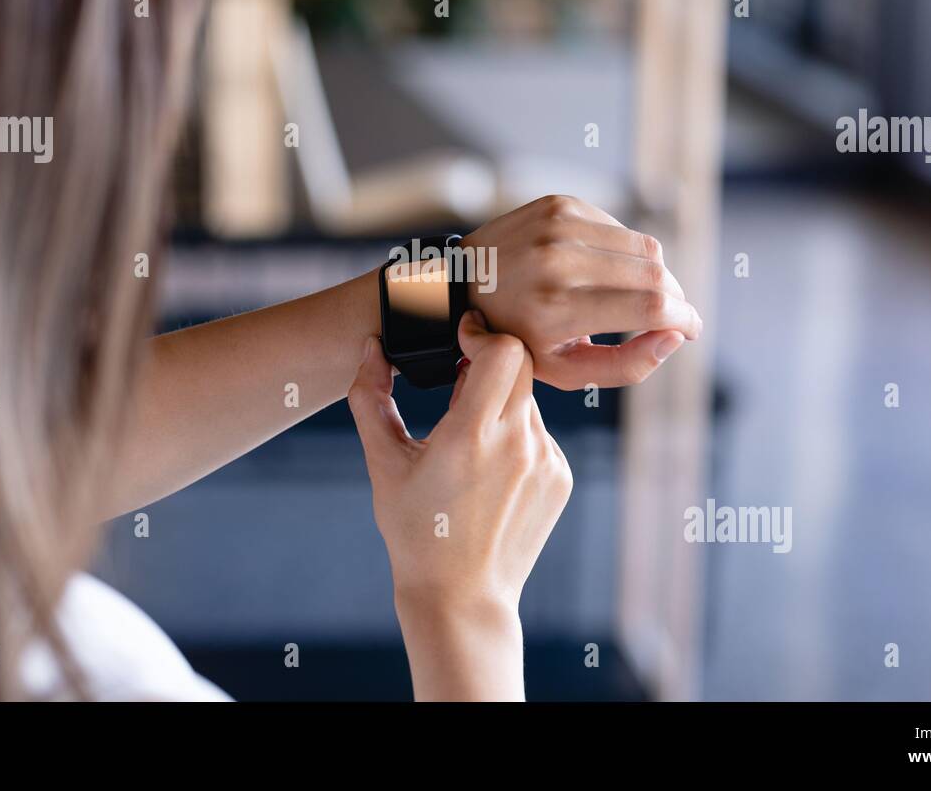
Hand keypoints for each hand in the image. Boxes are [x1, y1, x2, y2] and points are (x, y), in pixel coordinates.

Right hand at [347, 311, 571, 699]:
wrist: (461, 596)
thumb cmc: (415, 531)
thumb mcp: (383, 463)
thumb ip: (370, 397)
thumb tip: (371, 347)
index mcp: (472, 435)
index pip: (503, 350)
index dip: (481, 334)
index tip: (461, 338)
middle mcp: (518, 444)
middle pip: (520, 366)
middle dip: (489, 362)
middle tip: (459, 381)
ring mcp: (546, 461)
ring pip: (528, 401)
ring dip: (500, 403)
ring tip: (468, 442)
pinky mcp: (561, 477)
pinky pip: (539, 433)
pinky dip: (515, 436)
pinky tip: (488, 471)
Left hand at [462, 194, 700, 390]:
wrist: (462, 282)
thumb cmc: (516, 335)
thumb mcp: (563, 370)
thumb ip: (626, 366)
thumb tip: (675, 337)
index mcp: (557, 309)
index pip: (650, 306)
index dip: (684, 319)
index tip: (691, 329)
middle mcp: (558, 261)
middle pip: (655, 275)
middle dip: (676, 298)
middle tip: (672, 316)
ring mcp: (558, 226)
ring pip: (644, 247)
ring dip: (655, 275)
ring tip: (639, 296)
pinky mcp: (560, 204)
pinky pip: (620, 228)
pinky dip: (626, 253)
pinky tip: (606, 271)